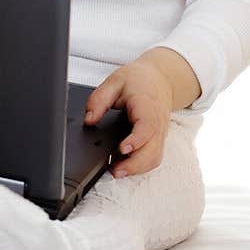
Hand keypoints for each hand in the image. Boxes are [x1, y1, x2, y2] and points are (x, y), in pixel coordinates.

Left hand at [83, 56, 176, 177]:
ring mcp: (160, 133)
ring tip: (117, 171)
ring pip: (155, 157)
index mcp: (147, 106)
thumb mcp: (114, 82)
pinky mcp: (159, 139)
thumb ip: (99, 100)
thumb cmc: (139, 80)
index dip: (136, 141)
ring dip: (138, 168)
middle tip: (114, 170)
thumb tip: (89, 120)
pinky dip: (141, 166)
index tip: (121, 149)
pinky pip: (154, 157)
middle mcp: (157, 122)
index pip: (147, 127)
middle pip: (153, 150)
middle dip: (134, 164)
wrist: (159, 78)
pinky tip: (126, 166)